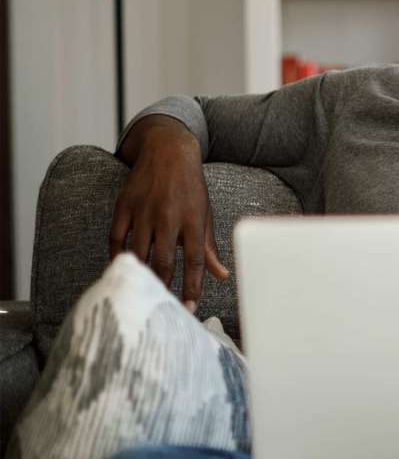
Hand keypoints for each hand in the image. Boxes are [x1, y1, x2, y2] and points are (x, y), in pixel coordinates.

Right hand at [109, 119, 228, 311]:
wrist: (168, 151)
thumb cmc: (190, 188)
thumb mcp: (205, 214)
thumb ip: (209, 248)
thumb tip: (222, 276)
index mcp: (193, 220)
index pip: (194, 262)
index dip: (193, 287)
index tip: (190, 308)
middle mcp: (169, 216)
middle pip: (164, 261)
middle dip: (164, 287)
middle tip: (163, 306)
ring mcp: (144, 210)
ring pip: (139, 252)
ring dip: (141, 275)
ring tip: (143, 294)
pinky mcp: (124, 205)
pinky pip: (116, 238)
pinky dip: (118, 257)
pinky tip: (122, 270)